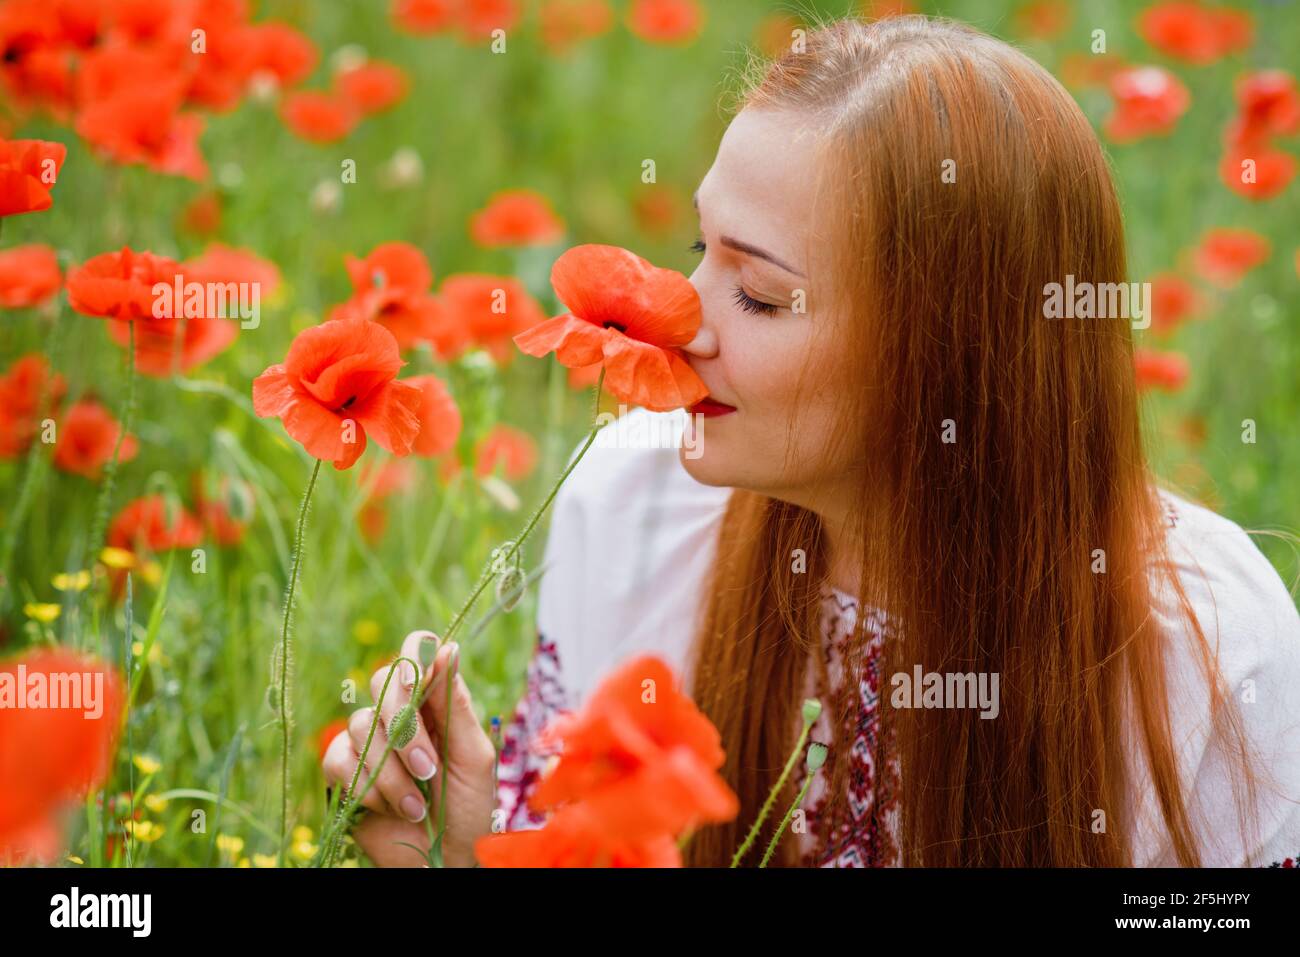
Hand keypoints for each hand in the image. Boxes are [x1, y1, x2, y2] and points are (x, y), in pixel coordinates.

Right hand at [321, 630, 498, 866]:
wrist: (442, 859)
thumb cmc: (467, 808)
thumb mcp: (472, 756)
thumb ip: (457, 705)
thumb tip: (449, 647)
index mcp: (435, 702)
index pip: (416, 652)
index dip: (412, 658)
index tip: (417, 683)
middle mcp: (399, 714)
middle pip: (382, 682)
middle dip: (404, 728)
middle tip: (427, 768)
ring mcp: (368, 740)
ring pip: (360, 725)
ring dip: (392, 772)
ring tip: (416, 805)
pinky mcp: (343, 770)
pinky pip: (340, 759)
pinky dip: (368, 788)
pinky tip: (392, 809)